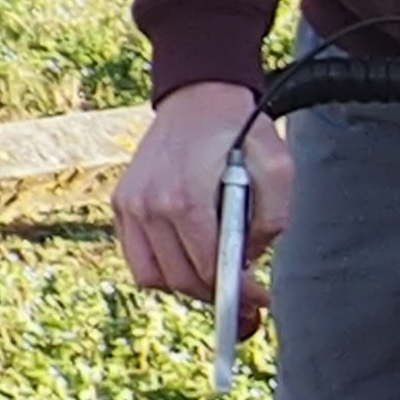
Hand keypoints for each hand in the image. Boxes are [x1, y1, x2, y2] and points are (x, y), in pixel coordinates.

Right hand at [114, 83, 289, 327]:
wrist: (199, 98)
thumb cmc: (241, 131)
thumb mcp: (277, 165)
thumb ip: (273, 215)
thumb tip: (251, 255)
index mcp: (186, 199)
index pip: (211, 269)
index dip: (239, 292)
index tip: (259, 300)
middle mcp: (150, 206)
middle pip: (183, 279)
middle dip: (218, 293)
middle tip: (244, 294)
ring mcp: (131, 206)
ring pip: (155, 277)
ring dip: (188, 285)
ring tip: (216, 276)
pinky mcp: (121, 204)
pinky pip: (137, 259)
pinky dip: (162, 270)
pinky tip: (188, 259)